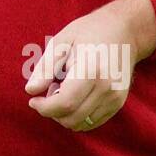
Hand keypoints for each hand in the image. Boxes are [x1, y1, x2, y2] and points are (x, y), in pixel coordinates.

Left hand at [25, 0, 155, 131]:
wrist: (125, 31)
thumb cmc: (89, 32)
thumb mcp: (61, 42)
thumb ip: (45, 67)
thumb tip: (30, 90)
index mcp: (91, 70)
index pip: (65, 103)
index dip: (44, 107)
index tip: (33, 100)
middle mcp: (106, 88)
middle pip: (72, 118)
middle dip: (52, 111)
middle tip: (50, 90)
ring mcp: (115, 98)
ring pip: (82, 124)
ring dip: (65, 115)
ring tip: (63, 91)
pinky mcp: (118, 103)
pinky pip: (92, 122)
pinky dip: (78, 116)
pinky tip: (75, 96)